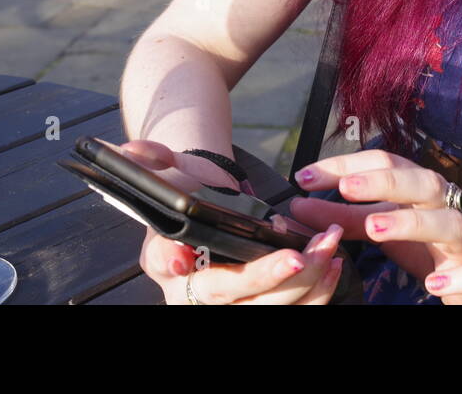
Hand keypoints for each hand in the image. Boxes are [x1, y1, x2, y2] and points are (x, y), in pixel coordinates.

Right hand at [121, 140, 344, 304]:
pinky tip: (333, 266)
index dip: (195, 271)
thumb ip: (152, 159)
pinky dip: (317, 293)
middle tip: (301, 255)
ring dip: (307, 285)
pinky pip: (292, 310)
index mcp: (168, 268)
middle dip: (273, 280)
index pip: (184, 275)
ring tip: (329, 249)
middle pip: (239, 301)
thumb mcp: (169, 170)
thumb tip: (128, 150)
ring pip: (271, 310)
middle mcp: (196, 298)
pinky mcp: (262, 304)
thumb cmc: (189, 188)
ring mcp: (232, 305)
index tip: (194, 260)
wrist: (207, 200)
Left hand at [289, 150, 461, 303]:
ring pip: (449, 222)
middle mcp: (443, 205)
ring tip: (375, 227)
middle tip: (346, 187)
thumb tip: (298, 206)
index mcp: (418, 187)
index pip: (385, 163)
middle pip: (420, 182)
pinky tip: (434, 282)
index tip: (305, 177)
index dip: (346, 166)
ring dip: (412, 223)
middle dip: (384, 182)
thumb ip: (343, 215)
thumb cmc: (426, 240)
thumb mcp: (382, 223)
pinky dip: (458, 276)